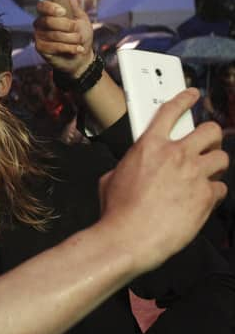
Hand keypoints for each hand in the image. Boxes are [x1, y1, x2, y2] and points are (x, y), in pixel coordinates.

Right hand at [33, 0, 93, 77]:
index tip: (63, 12)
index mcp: (48, 14)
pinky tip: (77, 49)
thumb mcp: (81, 20)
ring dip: (71, 39)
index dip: (51, 8)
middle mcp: (40, 24)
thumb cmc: (81, 38)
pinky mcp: (40, 48)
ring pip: (54, 35)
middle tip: (79, 33)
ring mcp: (39, 36)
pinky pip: (54, 46)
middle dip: (68, 27)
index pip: (42, 6)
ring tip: (80, 43)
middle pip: (49, 21)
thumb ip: (74, 7)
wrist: (81, 58)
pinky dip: (68, 48)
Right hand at [98, 88, 227, 271]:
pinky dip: (212, 192)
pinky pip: (220, 188)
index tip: (191, 96)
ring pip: (221, 157)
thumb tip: (131, 169)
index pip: (170, 111)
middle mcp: (175, 155)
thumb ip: (128, 166)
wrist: (129, 238)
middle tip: (204, 143)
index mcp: (148, 146)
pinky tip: (201, 198)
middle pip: (208, 130)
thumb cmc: (117, 212)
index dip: (184, 99)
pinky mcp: (205, 197)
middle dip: (209, 135)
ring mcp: (193, 175)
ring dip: (214, 163)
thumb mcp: (111, 179)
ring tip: (205, 172)